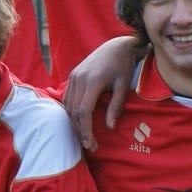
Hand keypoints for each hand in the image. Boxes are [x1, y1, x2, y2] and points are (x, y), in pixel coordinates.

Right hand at [59, 37, 145, 151]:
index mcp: (92, 80)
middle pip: (73, 111)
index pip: (84, 111)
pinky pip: (67, 98)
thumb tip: (110, 128)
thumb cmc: (123, 65)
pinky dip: (71, 112)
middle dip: (80, 131)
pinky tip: (78, 123)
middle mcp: (79, 78)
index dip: (86, 130)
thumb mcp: (124, 85)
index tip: (91, 144)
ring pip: (68, 106)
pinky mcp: (72, 76)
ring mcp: (73, 76)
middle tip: (89, 146)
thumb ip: (116, 106)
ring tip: (84, 137)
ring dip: (74, 123)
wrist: (116, 46)